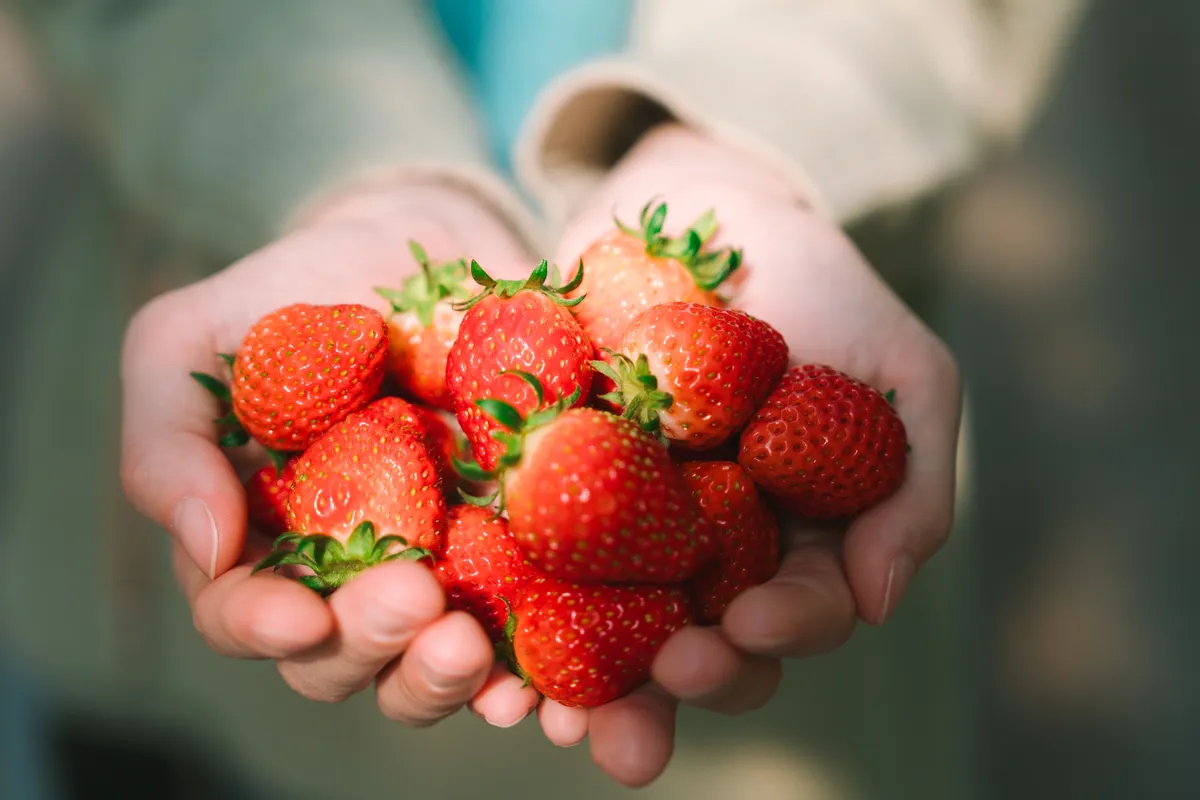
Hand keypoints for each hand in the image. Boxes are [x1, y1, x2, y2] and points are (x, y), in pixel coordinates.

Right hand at [120, 182, 540, 727]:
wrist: (425, 245)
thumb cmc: (298, 294)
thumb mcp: (191, 339)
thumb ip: (165, 436)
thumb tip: (207, 547)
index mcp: (260, 537)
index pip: (242, 612)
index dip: (261, 627)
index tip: (300, 618)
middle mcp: (345, 573)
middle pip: (341, 659)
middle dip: (369, 645)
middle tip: (414, 598)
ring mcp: (435, 571)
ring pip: (425, 666)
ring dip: (445, 677)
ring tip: (473, 645)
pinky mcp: (515, 553)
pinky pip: (523, 633)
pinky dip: (530, 674)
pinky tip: (537, 684)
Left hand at [540, 125, 962, 785]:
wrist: (701, 204)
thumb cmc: (819, 288)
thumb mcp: (905, 374)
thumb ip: (913, 485)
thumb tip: (876, 604)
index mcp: (792, 543)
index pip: (796, 613)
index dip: (780, 632)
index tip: (748, 623)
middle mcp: (706, 552)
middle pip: (696, 645)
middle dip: (678, 682)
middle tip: (658, 683)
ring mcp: (619, 524)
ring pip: (603, 627)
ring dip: (582, 683)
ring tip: (552, 713)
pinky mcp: (545, 485)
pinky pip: (520, 553)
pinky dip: (502, 600)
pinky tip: (481, 635)